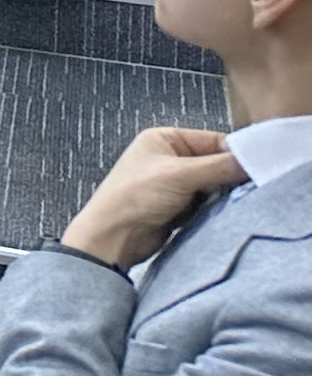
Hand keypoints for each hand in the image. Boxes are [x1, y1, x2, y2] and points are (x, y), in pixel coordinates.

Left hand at [61, 126, 243, 269]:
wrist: (114, 236)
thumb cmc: (133, 197)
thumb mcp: (179, 175)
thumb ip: (218, 167)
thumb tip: (252, 161)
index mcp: (164, 139)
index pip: (213, 140)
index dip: (236, 154)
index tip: (259, 168)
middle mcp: (170, 158)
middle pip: (216, 163)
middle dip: (231, 177)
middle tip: (251, 188)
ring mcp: (176, 183)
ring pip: (215, 185)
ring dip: (225, 195)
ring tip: (235, 202)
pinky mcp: (180, 205)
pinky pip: (209, 203)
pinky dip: (217, 208)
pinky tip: (224, 214)